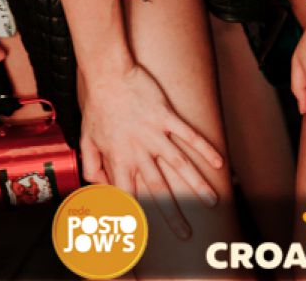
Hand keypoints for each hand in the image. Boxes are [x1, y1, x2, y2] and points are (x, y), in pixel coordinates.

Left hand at [79, 63, 222, 238]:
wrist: (107, 72)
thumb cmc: (96, 104)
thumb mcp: (86, 138)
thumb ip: (92, 166)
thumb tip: (100, 186)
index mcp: (119, 159)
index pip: (129, 196)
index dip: (137, 216)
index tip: (147, 234)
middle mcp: (139, 151)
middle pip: (158, 188)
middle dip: (172, 214)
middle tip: (185, 233)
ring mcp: (154, 133)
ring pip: (179, 165)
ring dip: (196, 185)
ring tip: (211, 202)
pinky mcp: (165, 116)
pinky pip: (188, 135)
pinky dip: (204, 148)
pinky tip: (219, 162)